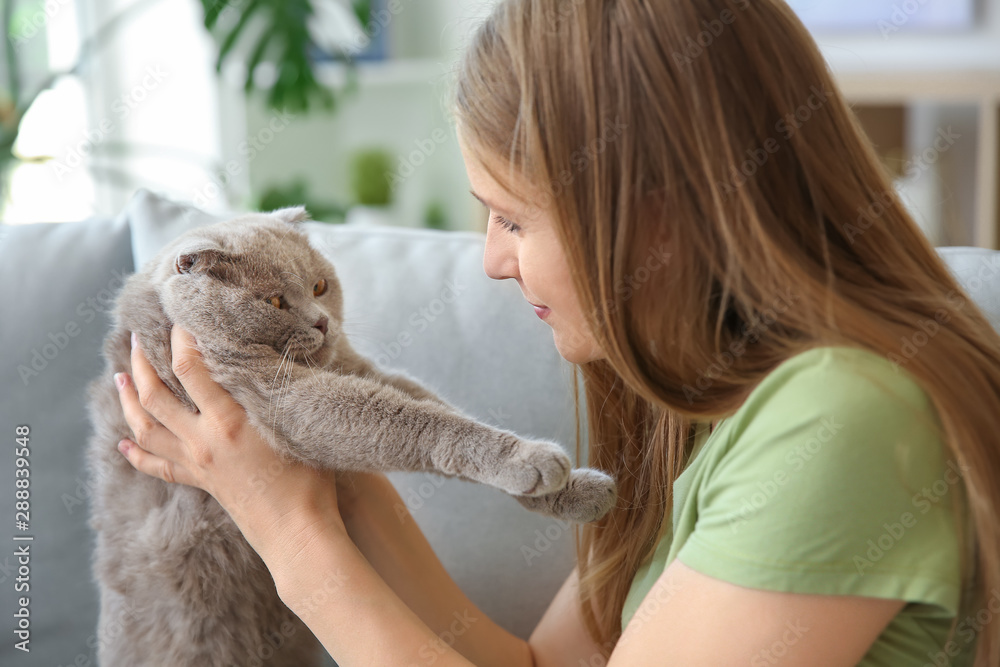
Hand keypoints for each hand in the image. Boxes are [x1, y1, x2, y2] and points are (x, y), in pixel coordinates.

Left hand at [114, 325, 345, 552]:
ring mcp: (196, 463)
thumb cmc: (310, 479)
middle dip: (141, 362)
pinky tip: (123, 442)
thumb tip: (269, 357)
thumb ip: (276, 390)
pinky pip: (156, 465)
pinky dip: (134, 453)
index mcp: (228, 421)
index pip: (190, 368)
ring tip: (119, 377)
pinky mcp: (200, 481)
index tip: (183, 317)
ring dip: (128, 401)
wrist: (298, 531)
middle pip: (154, 395)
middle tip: (138, 338)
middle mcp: (202, 441)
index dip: (182, 338)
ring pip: (145, 429)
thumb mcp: (294, 424)